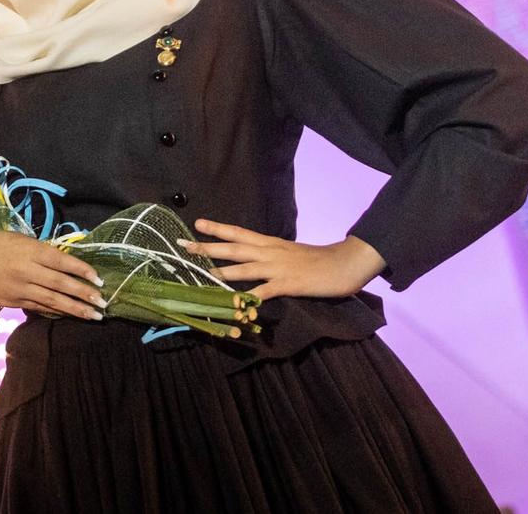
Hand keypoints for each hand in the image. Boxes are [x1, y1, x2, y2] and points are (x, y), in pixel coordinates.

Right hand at [0, 231, 105, 323]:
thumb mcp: (12, 238)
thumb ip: (35, 247)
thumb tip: (58, 257)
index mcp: (28, 249)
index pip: (61, 261)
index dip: (81, 270)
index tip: (98, 279)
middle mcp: (26, 270)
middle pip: (60, 284)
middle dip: (84, 294)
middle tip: (104, 302)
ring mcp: (20, 289)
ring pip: (52, 300)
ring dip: (75, 309)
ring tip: (93, 315)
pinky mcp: (13, 302)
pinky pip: (38, 308)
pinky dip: (56, 312)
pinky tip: (69, 315)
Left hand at [179, 220, 386, 299]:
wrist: (343, 264)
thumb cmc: (317, 260)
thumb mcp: (289, 252)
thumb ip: (271, 256)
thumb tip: (254, 260)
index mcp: (270, 243)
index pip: (238, 232)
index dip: (217, 228)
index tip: (197, 223)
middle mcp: (269, 251)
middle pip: (233, 248)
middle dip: (207, 247)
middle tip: (184, 245)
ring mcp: (277, 268)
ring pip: (243, 268)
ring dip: (220, 271)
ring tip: (201, 273)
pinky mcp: (287, 284)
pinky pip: (264, 291)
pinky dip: (249, 298)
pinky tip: (236, 304)